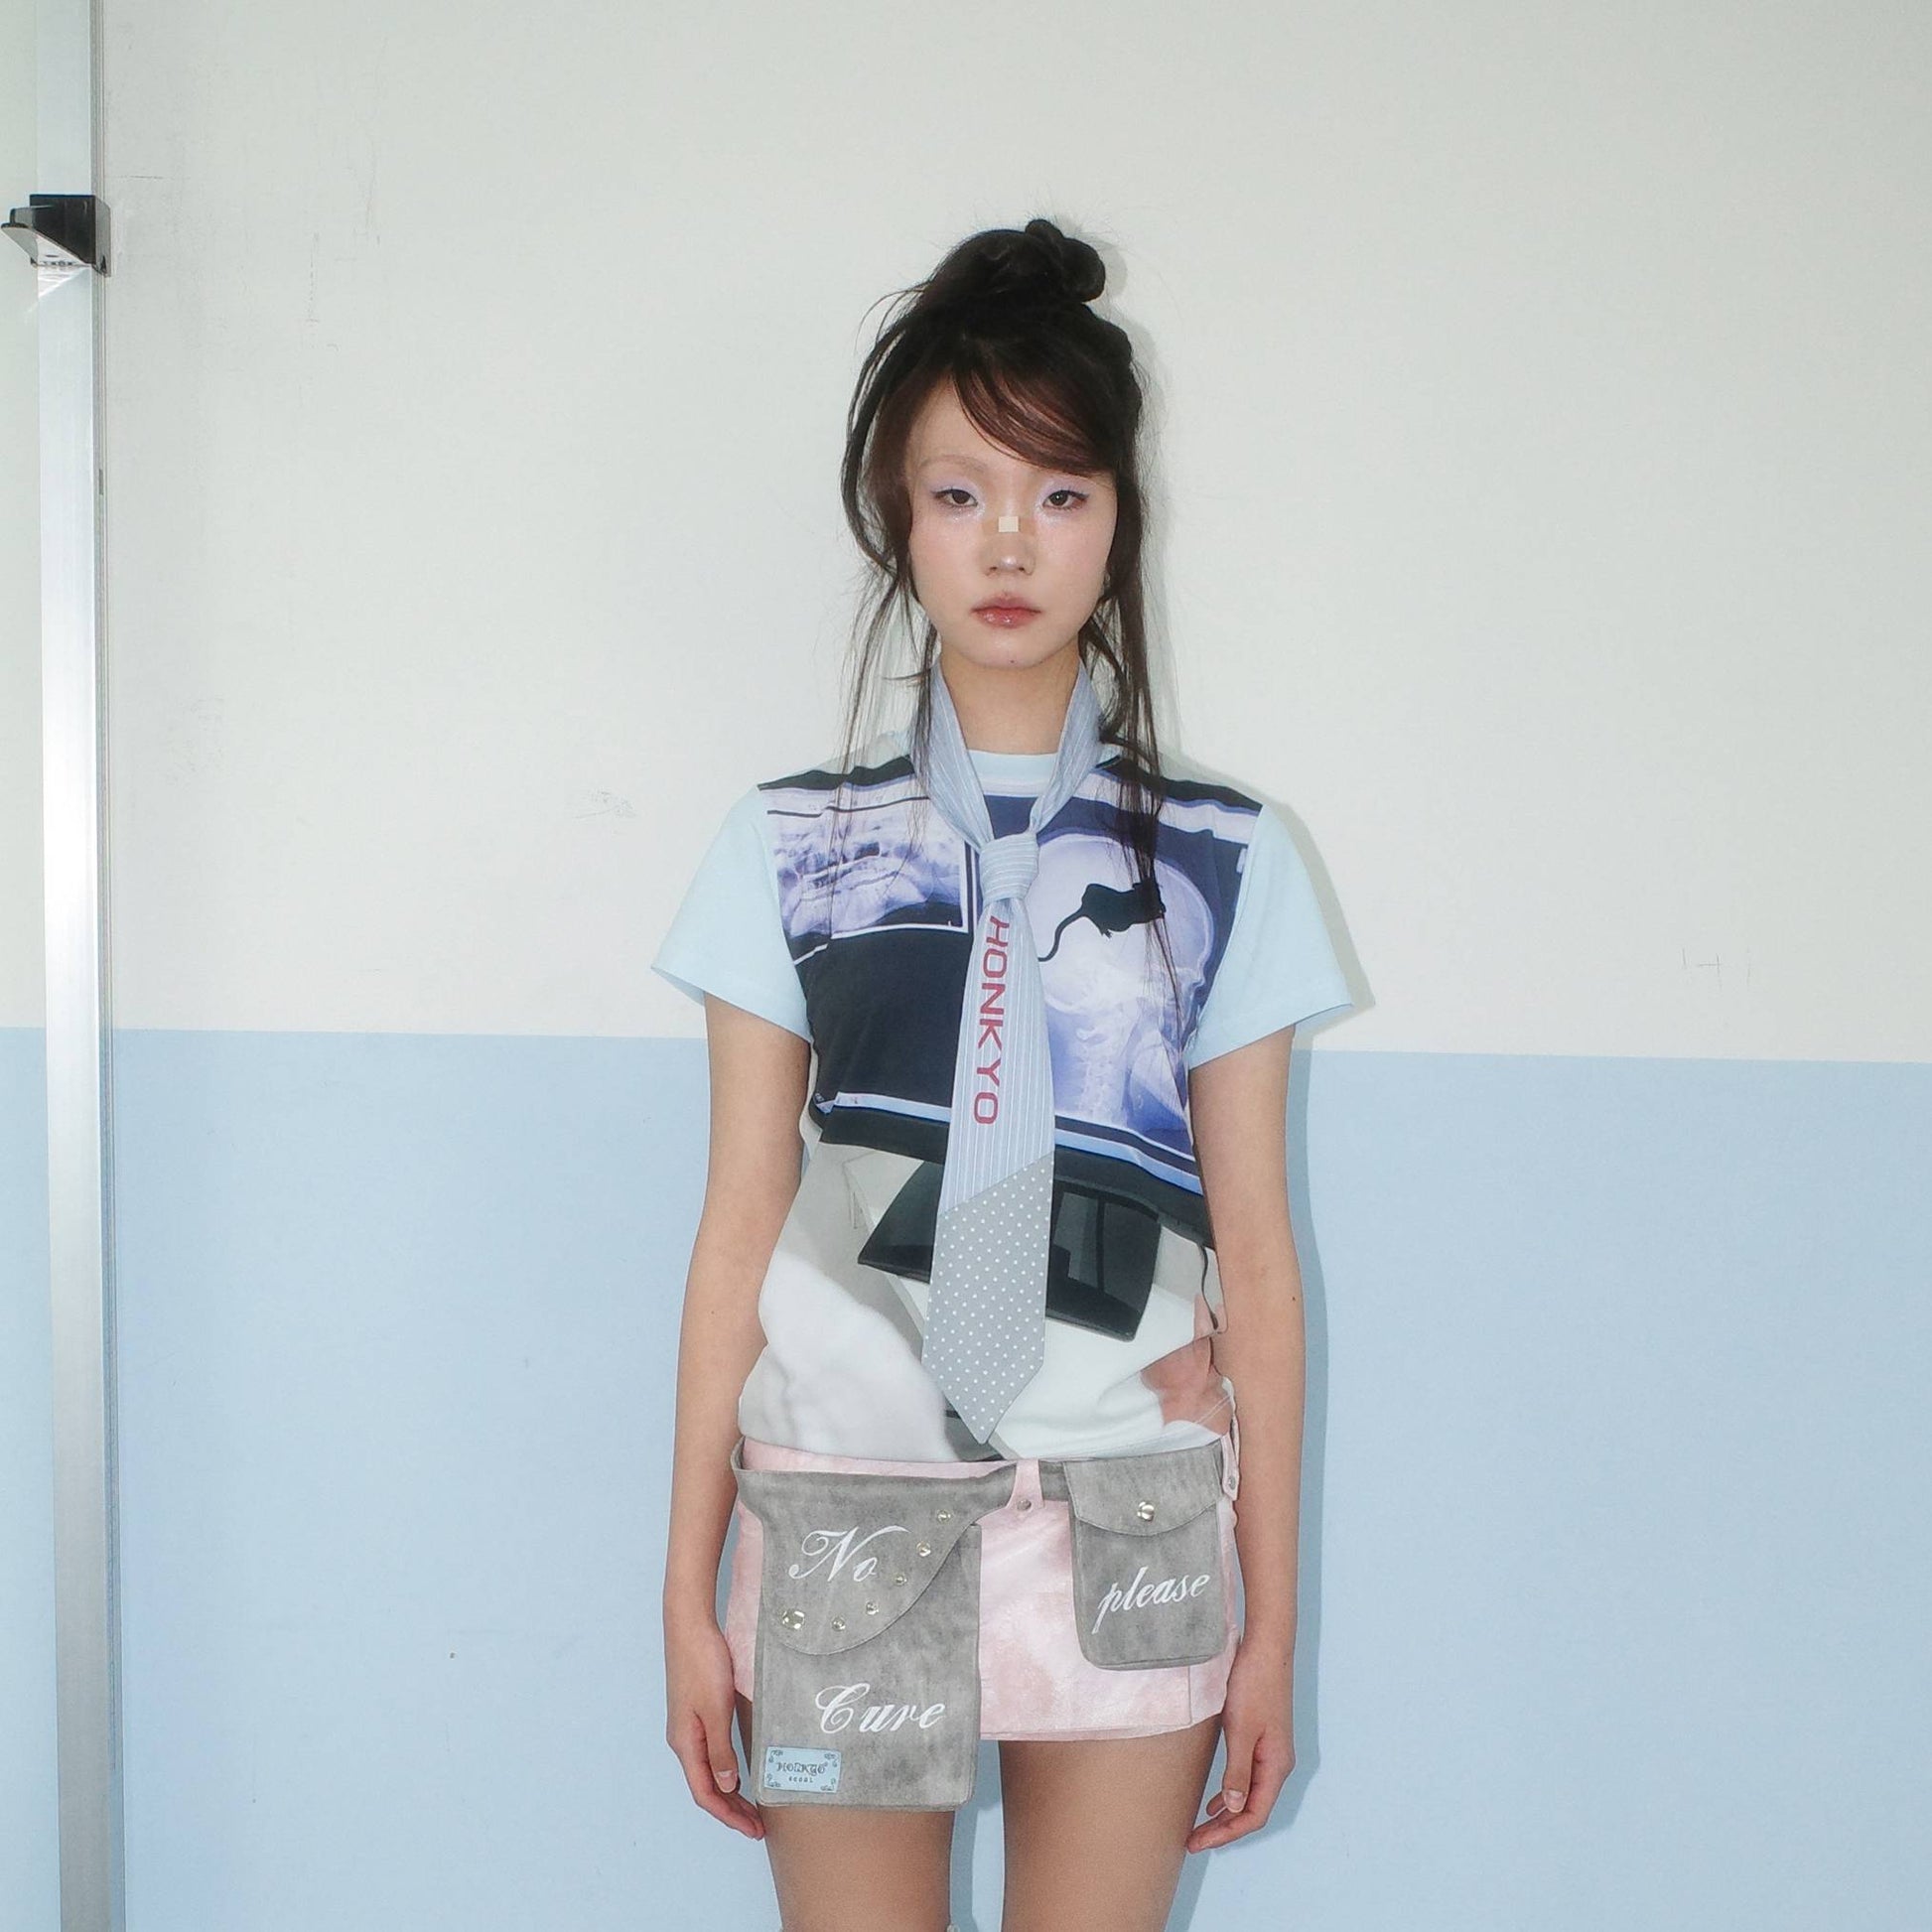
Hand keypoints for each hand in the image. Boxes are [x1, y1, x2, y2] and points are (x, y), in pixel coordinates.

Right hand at [663, 1604, 764, 1838]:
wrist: (690, 1625)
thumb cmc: (702, 1663)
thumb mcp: (716, 1709)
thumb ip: (720, 1750)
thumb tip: (727, 1785)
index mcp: (685, 1743)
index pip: (706, 1793)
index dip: (728, 1816)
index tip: (752, 1829)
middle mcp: (683, 1740)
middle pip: (707, 1786)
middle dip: (731, 1810)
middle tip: (758, 1825)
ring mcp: (689, 1727)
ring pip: (709, 1771)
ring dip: (730, 1792)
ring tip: (754, 1806)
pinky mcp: (697, 1713)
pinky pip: (711, 1753)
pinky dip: (727, 1770)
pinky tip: (742, 1771)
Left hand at [1186, 1629, 1294, 1851]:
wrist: (1266, 1648)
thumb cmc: (1254, 1685)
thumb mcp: (1241, 1730)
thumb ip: (1237, 1770)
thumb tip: (1232, 1808)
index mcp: (1276, 1765)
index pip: (1254, 1814)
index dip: (1227, 1833)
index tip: (1199, 1842)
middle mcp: (1277, 1763)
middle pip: (1252, 1809)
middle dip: (1224, 1828)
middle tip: (1193, 1841)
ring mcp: (1271, 1751)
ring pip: (1249, 1794)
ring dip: (1226, 1813)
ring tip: (1200, 1827)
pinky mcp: (1262, 1739)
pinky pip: (1247, 1777)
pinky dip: (1230, 1792)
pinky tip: (1215, 1799)